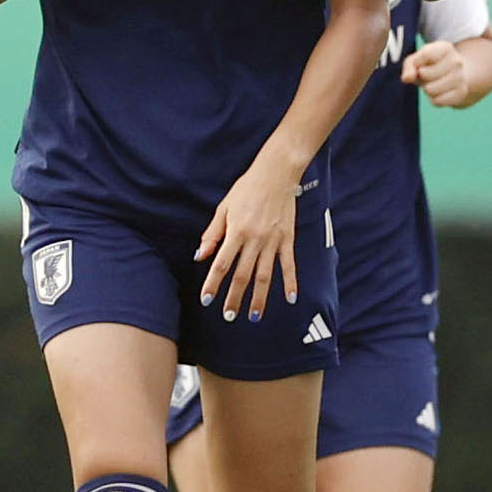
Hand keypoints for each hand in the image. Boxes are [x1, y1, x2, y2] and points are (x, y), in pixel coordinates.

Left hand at [195, 155, 302, 324]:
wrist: (276, 174)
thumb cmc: (246, 189)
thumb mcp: (223, 208)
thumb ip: (212, 234)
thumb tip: (200, 256)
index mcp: (236, 231)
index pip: (222, 263)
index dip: (213, 283)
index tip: (206, 300)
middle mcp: (254, 239)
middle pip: (242, 275)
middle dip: (234, 298)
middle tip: (228, 316)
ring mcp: (273, 241)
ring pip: (265, 275)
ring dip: (259, 298)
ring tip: (253, 316)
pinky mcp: (288, 239)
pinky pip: (289, 265)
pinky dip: (290, 283)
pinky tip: (290, 299)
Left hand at [402, 38, 478, 107]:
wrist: (454, 76)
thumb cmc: (431, 66)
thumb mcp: (417, 60)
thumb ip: (409, 66)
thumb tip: (406, 78)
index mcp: (445, 48)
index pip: (426, 55)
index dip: (417, 63)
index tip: (420, 64)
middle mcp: (456, 61)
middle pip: (425, 74)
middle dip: (421, 77)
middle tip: (427, 76)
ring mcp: (461, 78)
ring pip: (430, 89)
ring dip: (427, 89)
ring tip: (433, 83)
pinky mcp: (461, 93)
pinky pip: (437, 101)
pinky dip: (434, 99)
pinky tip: (439, 93)